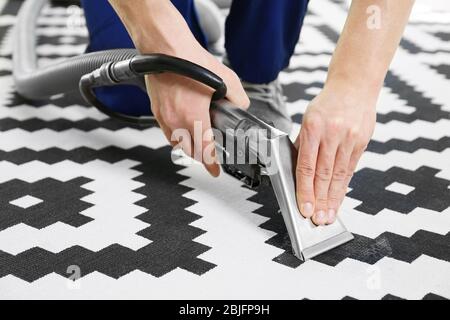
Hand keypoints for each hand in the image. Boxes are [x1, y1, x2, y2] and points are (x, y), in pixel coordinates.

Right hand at [146, 46, 248, 176]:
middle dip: (201, 156)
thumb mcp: (225, 78)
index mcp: (194, 117)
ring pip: (176, 143)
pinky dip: (176, 135)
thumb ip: (237, 97)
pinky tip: (183, 127)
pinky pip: (166, 132)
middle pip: (189, 151)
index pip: (204, 151)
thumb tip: (241, 105)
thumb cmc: (189, 60)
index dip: (211, 165)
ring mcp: (164, 117)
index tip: (215, 171)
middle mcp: (176, 121)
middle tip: (209, 154)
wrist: (165, 48)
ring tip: (197, 140)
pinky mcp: (156, 110)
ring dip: (188, 146)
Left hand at [295, 83, 376, 224]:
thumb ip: (303, 145)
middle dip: (319, 201)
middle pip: (324, 175)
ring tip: (328, 216)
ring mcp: (349, 139)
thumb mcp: (307, 119)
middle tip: (317, 220)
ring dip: (333, 199)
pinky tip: (338, 198)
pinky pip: (350, 169)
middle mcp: (332, 134)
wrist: (354, 86)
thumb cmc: (326, 104)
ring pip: (339, 175)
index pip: (307, 166)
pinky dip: (343, 186)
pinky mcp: (361, 142)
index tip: (303, 208)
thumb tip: (297, 172)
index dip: (305, 191)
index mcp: (312, 128)